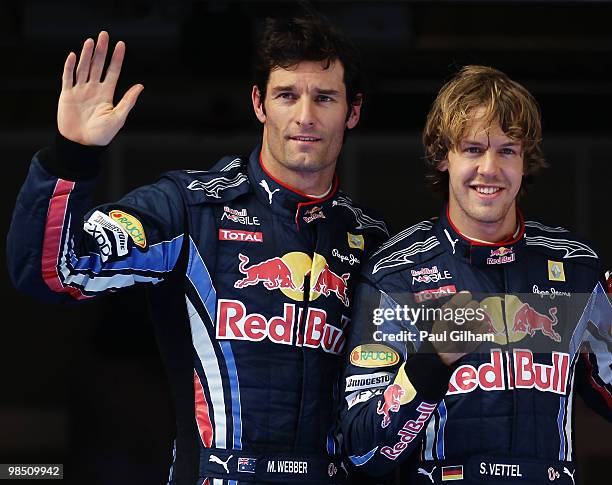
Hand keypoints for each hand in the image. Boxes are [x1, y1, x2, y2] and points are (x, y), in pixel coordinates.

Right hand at [57, 31, 143, 145]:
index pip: (113, 72)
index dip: (116, 59)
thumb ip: (128, 101)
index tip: (121, 45)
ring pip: (83, 68)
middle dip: (101, 50)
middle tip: (104, 35)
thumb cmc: (102, 135)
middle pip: (98, 66)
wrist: (82, 145)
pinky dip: (70, 67)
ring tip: (91, 41)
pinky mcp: (67, 96)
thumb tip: (140, 86)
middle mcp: (93, 90)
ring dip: (87, 55)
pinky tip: (74, 56)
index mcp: (106, 94)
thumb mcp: (118, 117)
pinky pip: (68, 78)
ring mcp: (80, 91)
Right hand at [430, 292, 489, 365]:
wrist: (444, 356)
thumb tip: (466, 293)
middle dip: (472, 310)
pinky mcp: (478, 334)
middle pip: (475, 305)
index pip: (465, 295)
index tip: (463, 304)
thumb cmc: (440, 335)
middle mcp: (460, 315)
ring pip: (481, 315)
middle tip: (467, 317)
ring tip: (471, 326)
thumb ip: (452, 305)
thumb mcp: (440, 318)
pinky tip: (475, 332)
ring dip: (477, 319)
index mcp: (449, 309)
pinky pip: (485, 326)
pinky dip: (482, 328)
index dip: (465, 299)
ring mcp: (470, 325)